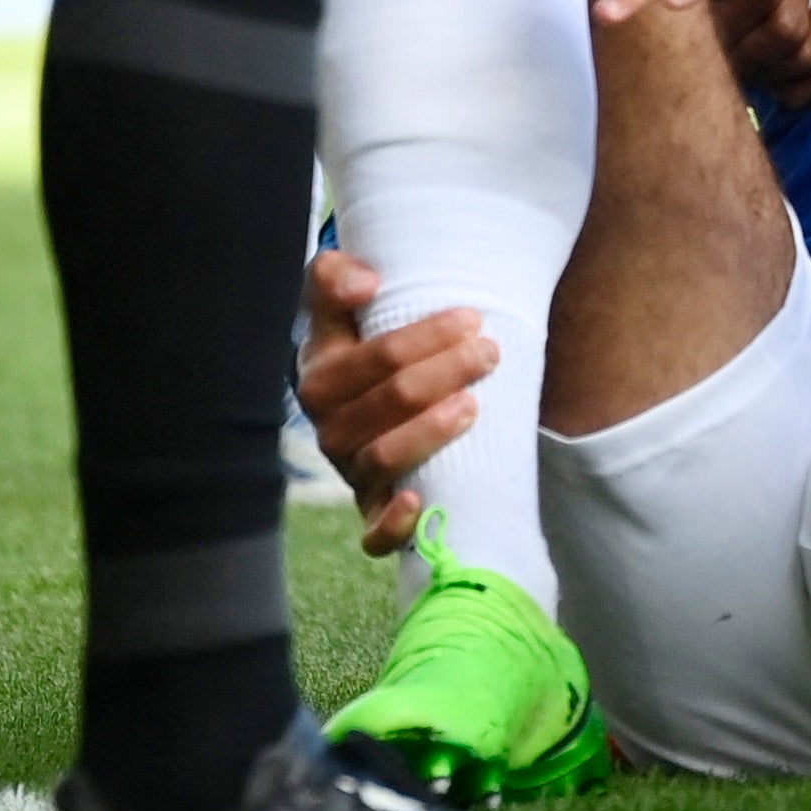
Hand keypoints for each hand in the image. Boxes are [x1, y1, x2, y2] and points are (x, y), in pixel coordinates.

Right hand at [294, 246, 500, 554]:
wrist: (359, 399)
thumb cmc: (359, 346)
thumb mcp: (337, 307)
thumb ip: (335, 277)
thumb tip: (366, 284)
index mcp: (321, 377)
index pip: (377, 357)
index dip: (427, 337)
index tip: (472, 319)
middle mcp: (330, 430)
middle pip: (389, 402)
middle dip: (445, 373)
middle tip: (489, 353)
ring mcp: (350, 473)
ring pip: (383, 458)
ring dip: (430, 433)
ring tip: (473, 406)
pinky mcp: (371, 510)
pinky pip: (371, 533)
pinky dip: (392, 524)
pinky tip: (420, 502)